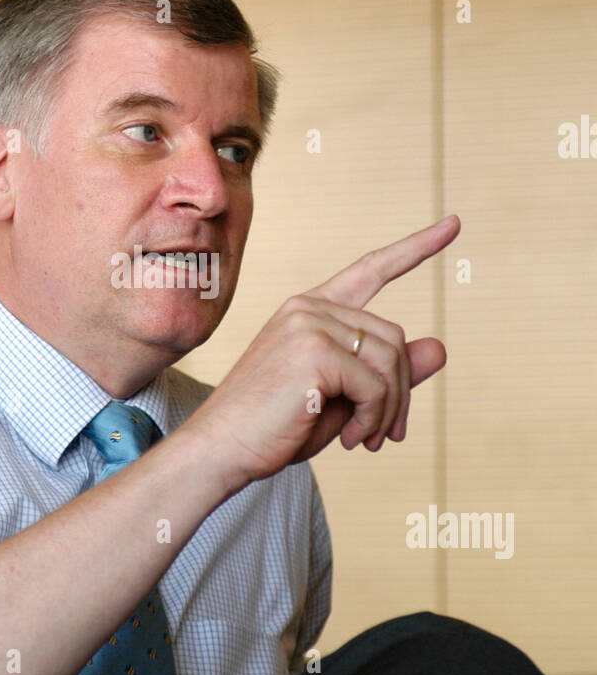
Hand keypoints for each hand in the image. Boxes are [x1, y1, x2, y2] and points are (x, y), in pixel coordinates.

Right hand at [183, 215, 459, 490]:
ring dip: (388, 410)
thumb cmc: (274, 428)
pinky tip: (352, 439)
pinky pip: (376, 384)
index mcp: (310, 310)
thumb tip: (441, 347)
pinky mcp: (313, 350)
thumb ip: (388, 372)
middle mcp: (308, 306)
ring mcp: (309, 323)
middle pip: (394, 336)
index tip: (453, 224)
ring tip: (366, 440)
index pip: (371, 269)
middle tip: (385, 435)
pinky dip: (374, 418)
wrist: (221, 450)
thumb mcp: (342, 398)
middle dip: (400, 391)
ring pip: (390, 360)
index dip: (415, 248)